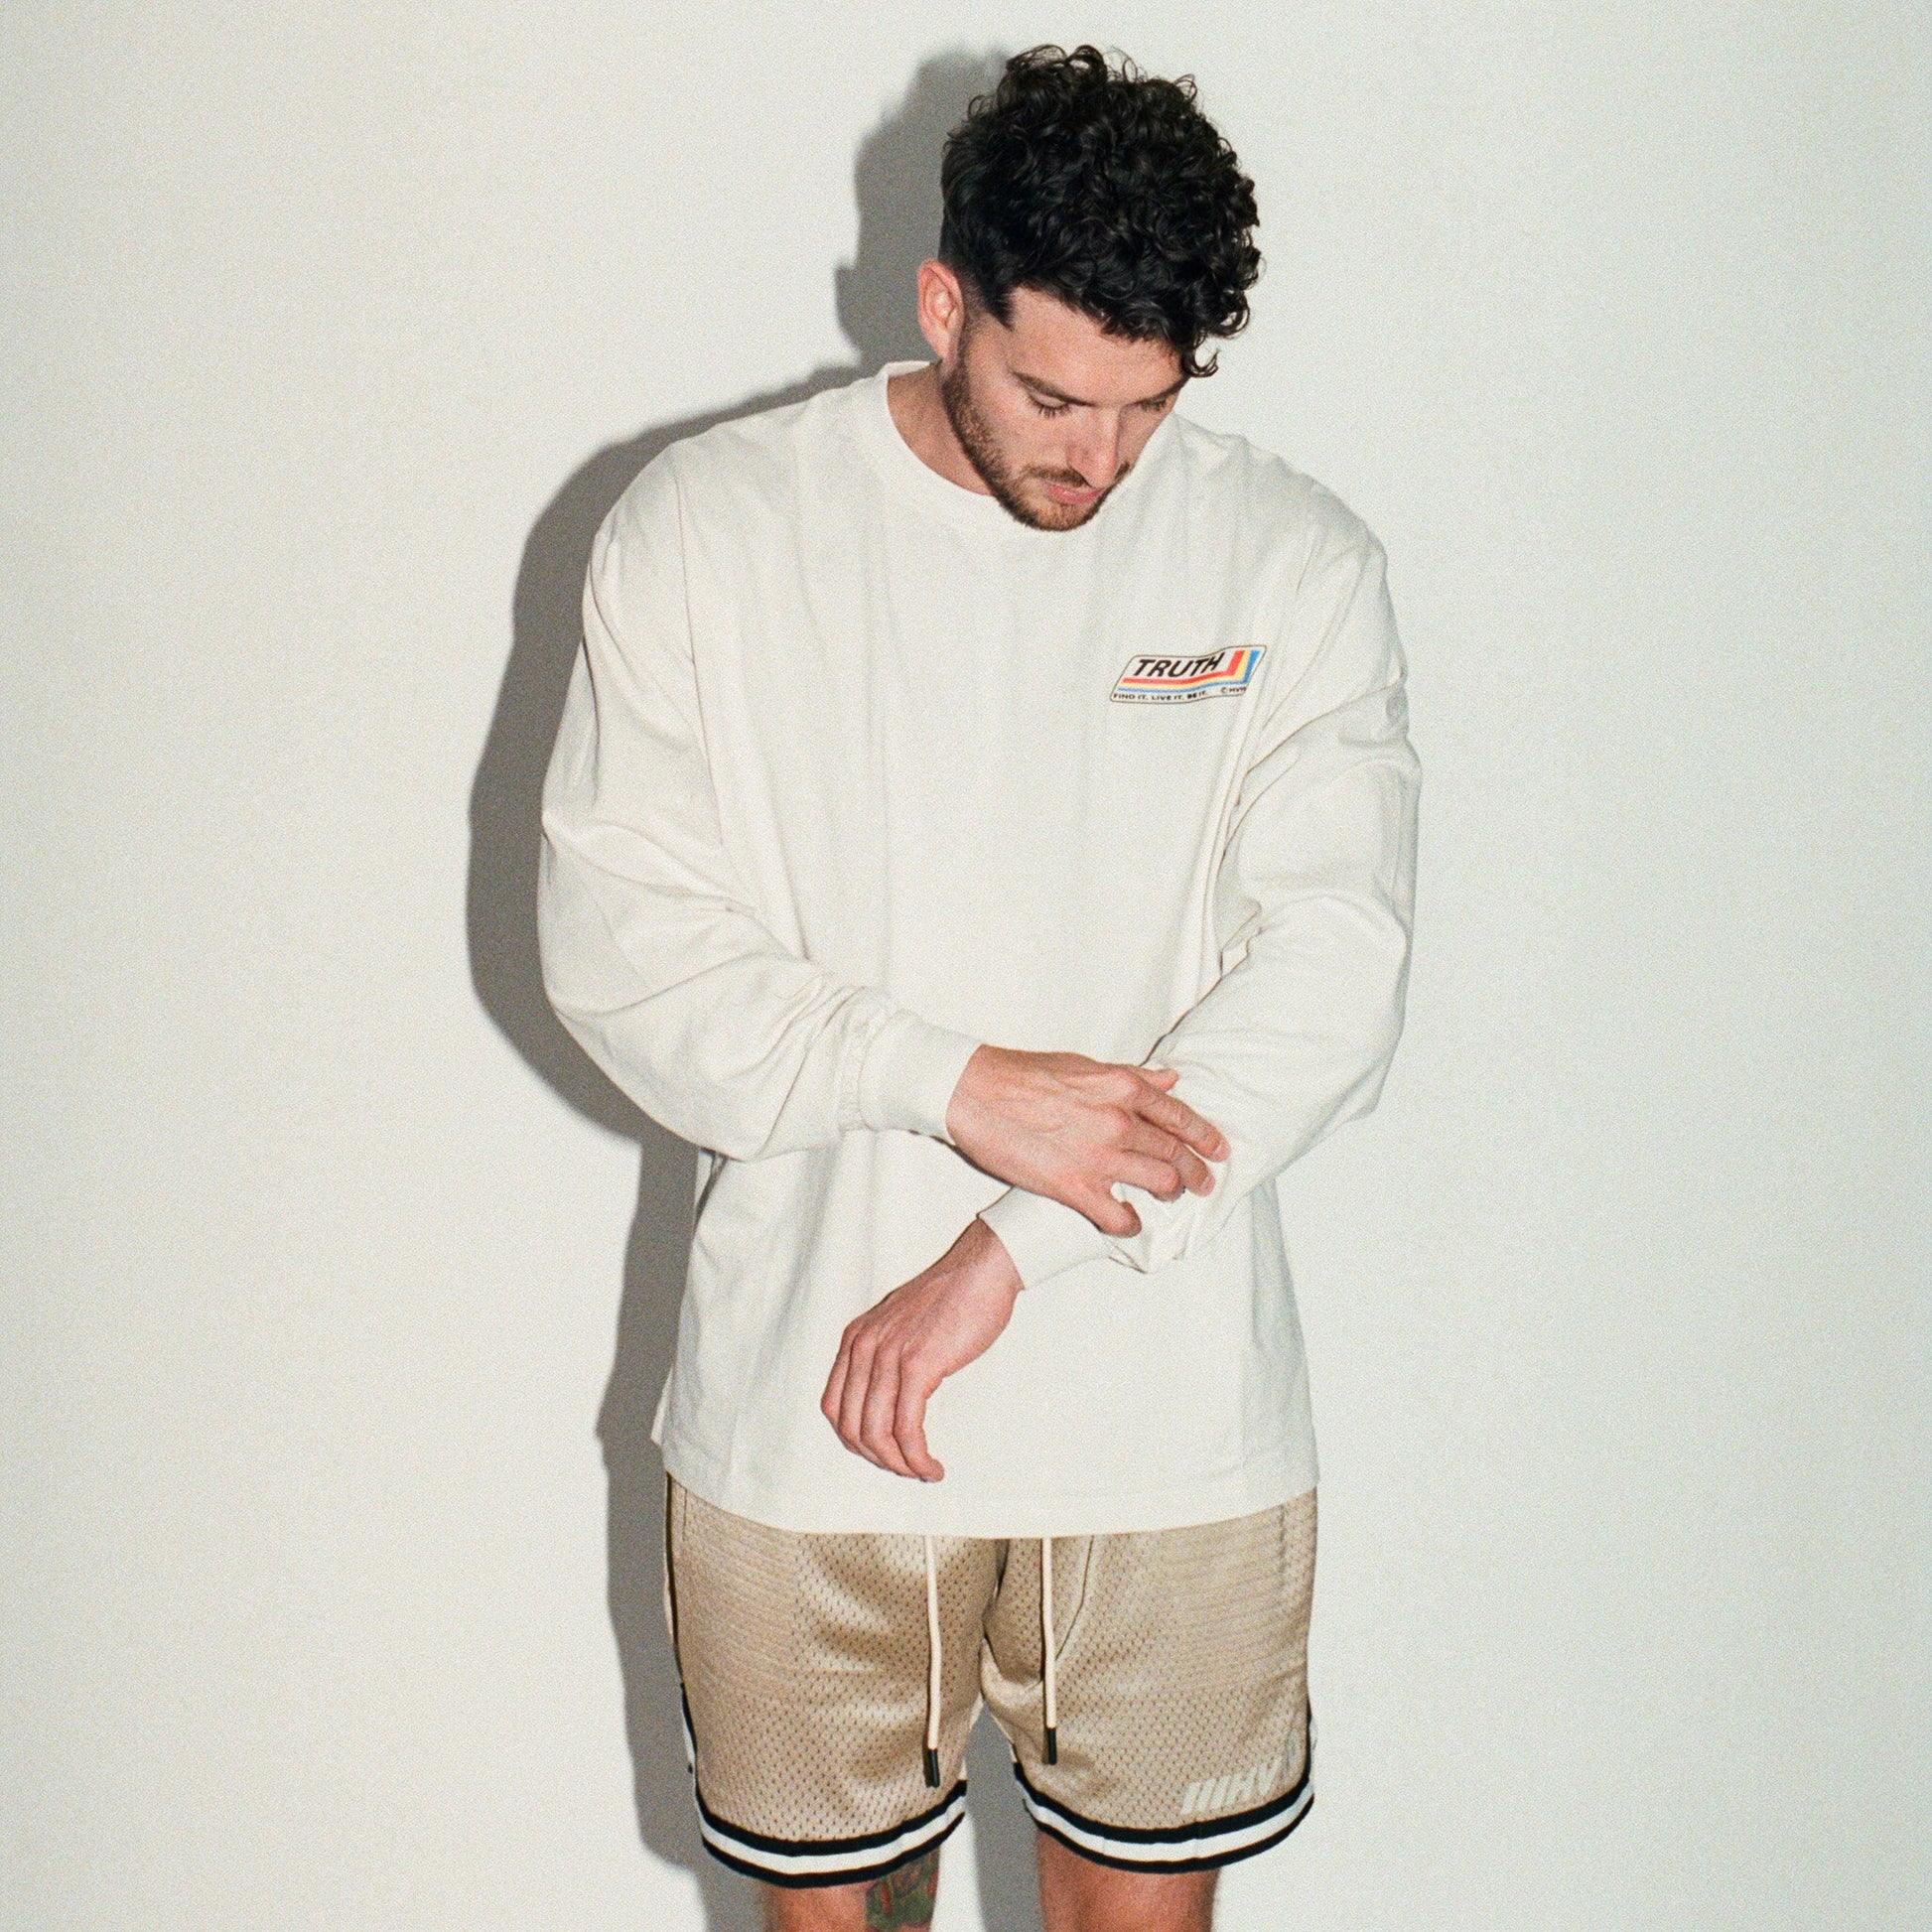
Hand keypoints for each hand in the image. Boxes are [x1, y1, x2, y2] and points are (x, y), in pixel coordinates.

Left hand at [821, 1217, 1021, 1480]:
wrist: (982, 1269)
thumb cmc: (952, 1298)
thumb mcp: (900, 1325)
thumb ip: (885, 1355)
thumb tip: (887, 1401)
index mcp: (856, 1338)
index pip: (833, 1408)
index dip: (854, 1440)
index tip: (882, 1452)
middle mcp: (864, 1347)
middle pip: (851, 1427)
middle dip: (878, 1458)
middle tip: (905, 1468)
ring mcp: (889, 1355)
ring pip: (876, 1433)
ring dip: (898, 1464)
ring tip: (921, 1472)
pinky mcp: (919, 1365)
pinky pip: (906, 1427)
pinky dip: (916, 1456)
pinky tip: (931, 1466)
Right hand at [944, 1047, 1228, 1238]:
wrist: (974, 1092)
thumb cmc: (1022, 1074)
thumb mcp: (1084, 1064)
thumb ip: (1131, 1076)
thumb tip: (1169, 1080)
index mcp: (1122, 1087)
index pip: (1179, 1116)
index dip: (1205, 1136)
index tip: (1219, 1149)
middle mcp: (1118, 1121)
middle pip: (1175, 1153)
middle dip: (1196, 1171)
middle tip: (1205, 1182)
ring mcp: (1099, 1157)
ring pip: (1159, 1183)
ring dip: (1171, 1193)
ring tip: (1172, 1197)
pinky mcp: (1075, 1187)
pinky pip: (1119, 1217)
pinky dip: (1130, 1223)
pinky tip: (1130, 1221)